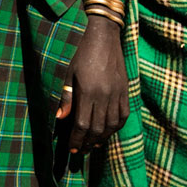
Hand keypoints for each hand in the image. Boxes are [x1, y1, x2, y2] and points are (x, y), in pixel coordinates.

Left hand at [57, 17, 128, 152]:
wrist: (104, 36)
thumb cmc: (82, 53)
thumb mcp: (69, 72)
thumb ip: (66, 96)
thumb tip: (61, 118)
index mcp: (88, 91)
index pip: (83, 125)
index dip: (77, 140)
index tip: (71, 149)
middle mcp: (105, 95)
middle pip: (98, 129)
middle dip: (88, 143)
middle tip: (80, 150)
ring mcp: (117, 93)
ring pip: (112, 125)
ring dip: (102, 138)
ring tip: (92, 144)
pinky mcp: (125, 90)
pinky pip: (123, 115)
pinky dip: (116, 127)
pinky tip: (108, 131)